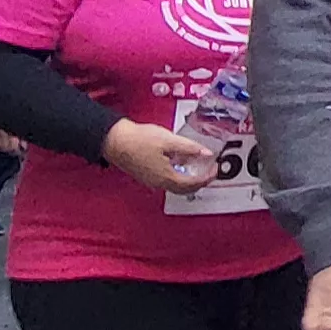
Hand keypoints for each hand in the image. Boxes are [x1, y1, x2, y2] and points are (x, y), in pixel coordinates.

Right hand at [101, 118, 220, 194]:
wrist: (114, 141)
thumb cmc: (138, 140)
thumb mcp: (169, 140)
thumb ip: (189, 148)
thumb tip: (206, 153)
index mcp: (167, 177)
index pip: (193, 183)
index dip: (207, 177)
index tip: (216, 169)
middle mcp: (159, 183)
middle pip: (185, 188)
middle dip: (200, 181)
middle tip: (210, 171)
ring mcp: (152, 181)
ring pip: (176, 186)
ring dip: (189, 180)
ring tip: (198, 167)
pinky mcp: (146, 176)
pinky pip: (167, 181)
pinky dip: (178, 176)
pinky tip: (180, 164)